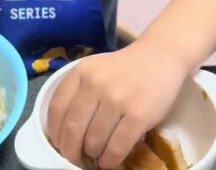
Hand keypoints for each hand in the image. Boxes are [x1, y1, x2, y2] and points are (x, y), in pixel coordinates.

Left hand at [47, 41, 189, 168]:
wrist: (161, 56)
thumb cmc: (125, 68)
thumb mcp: (95, 70)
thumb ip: (79, 93)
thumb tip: (65, 132)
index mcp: (80, 72)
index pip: (57, 109)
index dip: (55, 133)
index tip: (59, 144)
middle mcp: (95, 84)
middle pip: (73, 128)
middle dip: (70, 150)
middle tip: (74, 158)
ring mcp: (117, 99)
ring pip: (94, 140)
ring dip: (92, 154)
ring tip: (96, 156)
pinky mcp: (138, 115)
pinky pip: (117, 146)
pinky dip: (110, 159)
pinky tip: (109, 161)